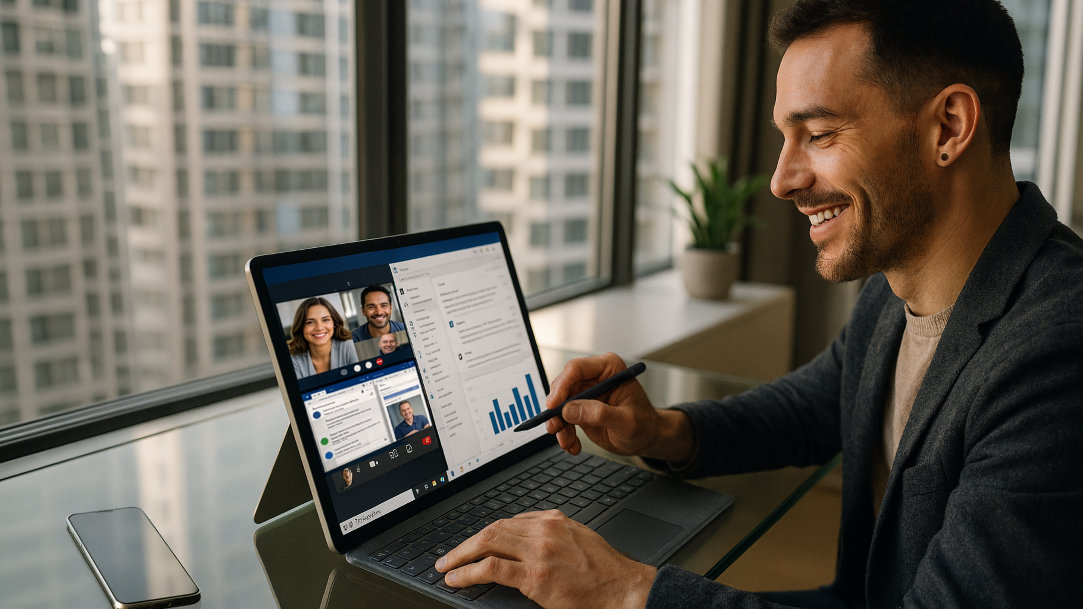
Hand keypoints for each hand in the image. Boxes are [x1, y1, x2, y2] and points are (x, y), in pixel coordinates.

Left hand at [435, 510, 656, 608]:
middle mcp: (544, 530)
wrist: (623, 588)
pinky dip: (469, 572)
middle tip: (449, 556)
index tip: (474, 545)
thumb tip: (525, 538)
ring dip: (461, 556)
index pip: (508, 522)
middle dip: (467, 543)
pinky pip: (492, 569)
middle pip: (493, 529)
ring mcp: (538, 552)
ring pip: (488, 543)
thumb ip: (552, 534)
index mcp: (553, 520)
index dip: (486, 535)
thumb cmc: (604, 570)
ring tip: (447, 567)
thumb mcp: (578, 538)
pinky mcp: (535, 576)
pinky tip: (458, 579)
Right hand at [546, 353, 693, 462]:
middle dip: (557, 410)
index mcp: (609, 369)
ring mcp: (586, 393)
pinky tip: (573, 445)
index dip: (561, 386)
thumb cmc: (644, 424)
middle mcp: (594, 377)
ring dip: (560, 426)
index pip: (576, 369)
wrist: (647, 438)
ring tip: (568, 442)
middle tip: (555, 428)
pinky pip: (562, 418)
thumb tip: (570, 410)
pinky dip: (564, 433)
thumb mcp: (626, 421)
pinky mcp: (580, 408)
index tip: (554, 406)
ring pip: (559, 405)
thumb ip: (600, 414)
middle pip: (562, 386)